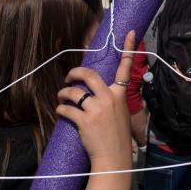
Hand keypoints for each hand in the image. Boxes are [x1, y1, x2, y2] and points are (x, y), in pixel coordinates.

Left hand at [57, 30, 135, 170]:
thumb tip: (96, 91)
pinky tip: (60, 110)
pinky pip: (66, 109)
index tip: (130, 32)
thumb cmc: (117, 136)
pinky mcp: (84, 121)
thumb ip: (112, 99)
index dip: (128, 48)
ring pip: (74, 92)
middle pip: (89, 74)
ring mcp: (97, 109)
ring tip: (61, 97)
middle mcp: (109, 98)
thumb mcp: (121, 113)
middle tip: (69, 77)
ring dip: (63, 93)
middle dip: (75, 72)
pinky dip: (60, 108)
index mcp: (120, 94)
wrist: (114, 157)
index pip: (126, 67)